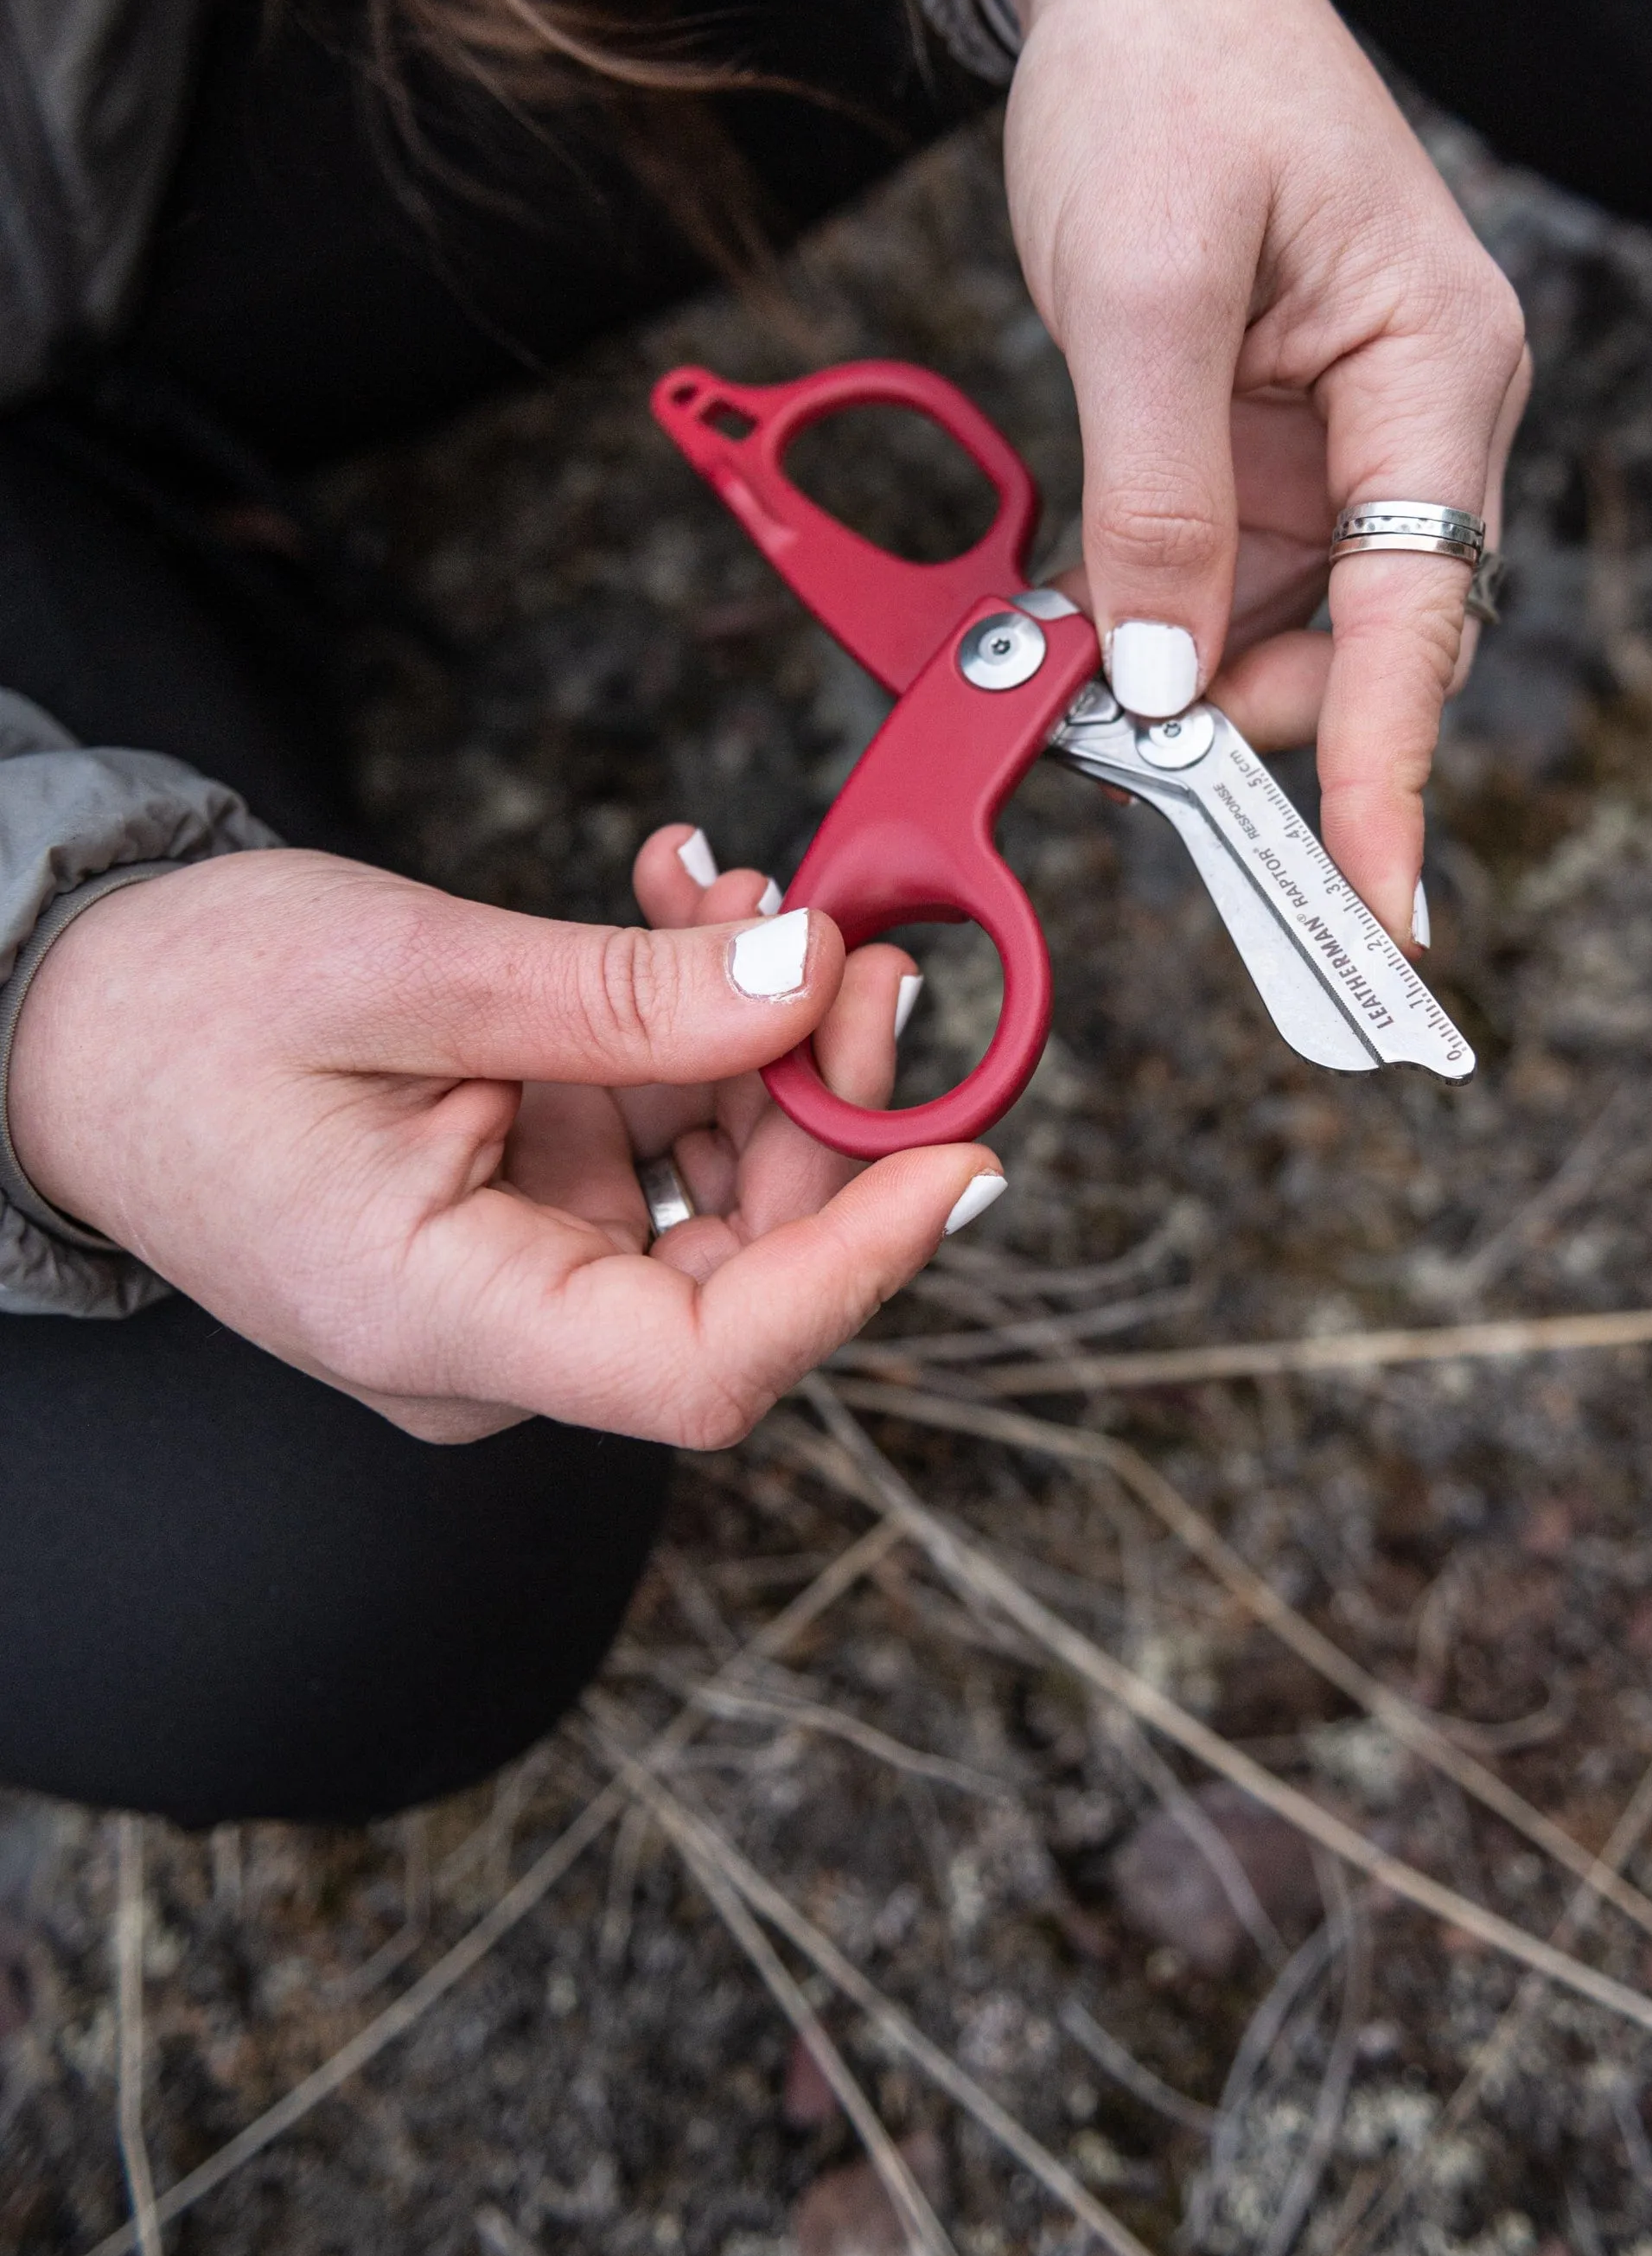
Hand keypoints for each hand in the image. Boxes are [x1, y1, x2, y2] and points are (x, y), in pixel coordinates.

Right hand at [6, 841, 991, 1445]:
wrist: (60, 1023)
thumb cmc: (175, 1017)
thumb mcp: (407, 971)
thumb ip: (621, 997)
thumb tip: (807, 978)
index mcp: (445, 1321)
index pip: (707, 1366)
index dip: (856, 1269)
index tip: (957, 1159)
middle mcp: (496, 1332)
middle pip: (744, 1266)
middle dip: (823, 1103)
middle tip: (847, 944)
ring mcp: (517, 1275)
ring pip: (721, 1188)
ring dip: (760, 1035)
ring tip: (730, 888)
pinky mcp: (526, 1209)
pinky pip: (660, 1138)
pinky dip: (690, 1029)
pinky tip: (682, 910)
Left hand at [1002, 0, 1531, 946]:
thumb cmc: (1164, 69)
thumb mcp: (1138, 286)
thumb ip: (1157, 494)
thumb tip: (1160, 674)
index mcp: (1434, 364)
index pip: (1425, 613)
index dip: (1393, 775)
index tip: (1380, 911)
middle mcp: (1412, 410)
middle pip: (1359, 638)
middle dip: (1241, 708)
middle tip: (1106, 744)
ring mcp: (1337, 427)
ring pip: (1278, 617)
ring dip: (1179, 665)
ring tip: (1064, 678)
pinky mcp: (1263, 429)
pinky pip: (1218, 564)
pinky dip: (1146, 607)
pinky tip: (1074, 622)